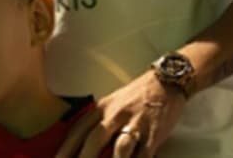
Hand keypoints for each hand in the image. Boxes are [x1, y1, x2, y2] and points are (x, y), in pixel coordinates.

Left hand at [54, 71, 187, 157]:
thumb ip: (98, 123)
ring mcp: (136, 125)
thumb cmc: (137, 96)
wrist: (166, 82)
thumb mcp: (113, 103)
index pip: (79, 129)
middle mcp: (116, 115)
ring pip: (120, 148)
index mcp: (103, 107)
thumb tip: (81, 146)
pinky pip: (143, 155)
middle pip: (95, 139)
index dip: (66, 147)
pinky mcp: (154, 135)